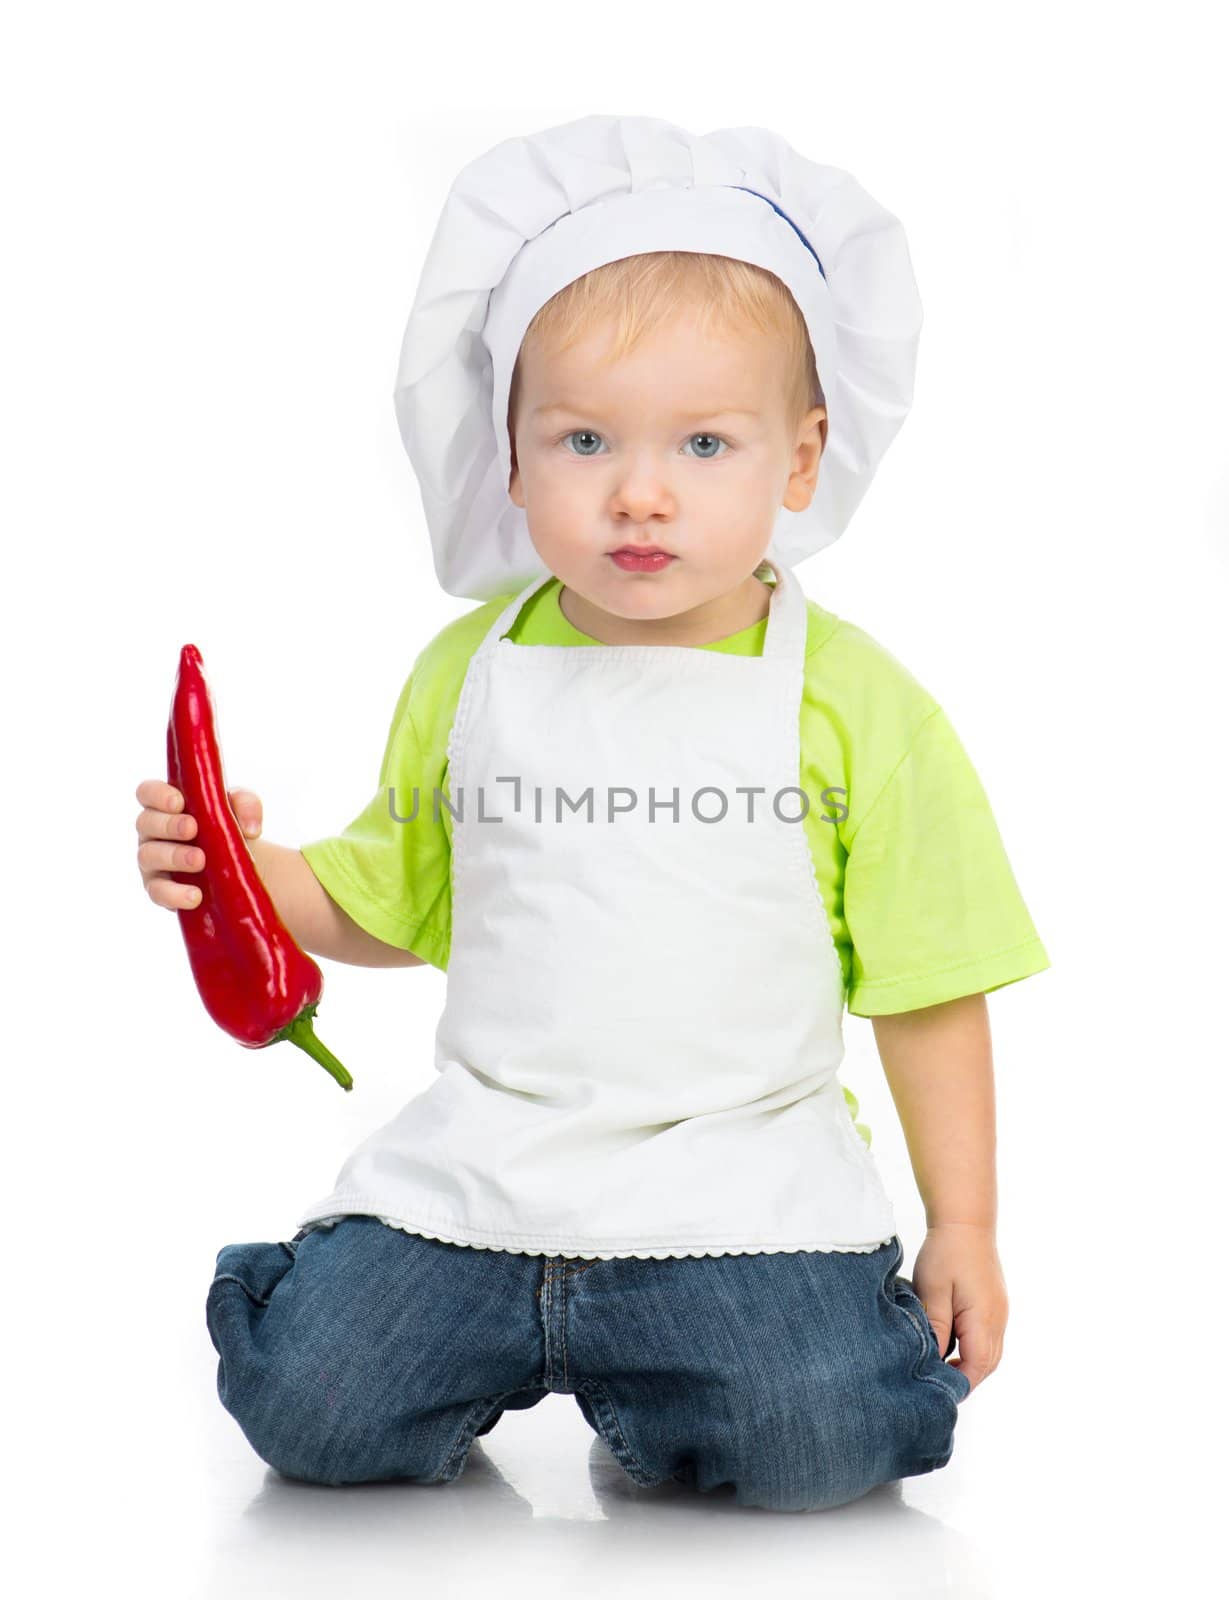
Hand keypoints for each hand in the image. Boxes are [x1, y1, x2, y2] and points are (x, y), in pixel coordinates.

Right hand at [135, 779, 262, 909]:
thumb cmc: (227, 828)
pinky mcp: (158, 889)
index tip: (179, 802)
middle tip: (192, 829)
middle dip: (169, 825)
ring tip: (200, 860)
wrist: (235, 867)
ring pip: (148, 855)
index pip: (147, 792)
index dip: (157, 794)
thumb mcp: (240, 810)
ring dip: (174, 856)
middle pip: (145, 823)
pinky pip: (157, 892)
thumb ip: (246, 804)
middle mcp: (152, 832)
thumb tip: (250, 828)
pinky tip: (195, 896)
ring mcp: (152, 861)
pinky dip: (175, 894)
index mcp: (165, 806)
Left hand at [912, 1222, 1006, 1392]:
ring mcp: (999, 1313)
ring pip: (990, 1353)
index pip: (977, 1366)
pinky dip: (973, 1347)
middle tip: (936, 1382)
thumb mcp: (933, 1290)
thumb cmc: (947, 1253)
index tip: (935, 1388)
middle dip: (964, 1377)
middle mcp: (998, 1320)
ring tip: (941, 1364)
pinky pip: (988, 1337)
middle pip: (987, 1364)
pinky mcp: (995, 1305)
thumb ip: (936, 1327)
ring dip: (969, 1363)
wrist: (966, 1221)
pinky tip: (951, 1341)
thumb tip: (936, 1360)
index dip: (958, 1381)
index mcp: (984, 1319)